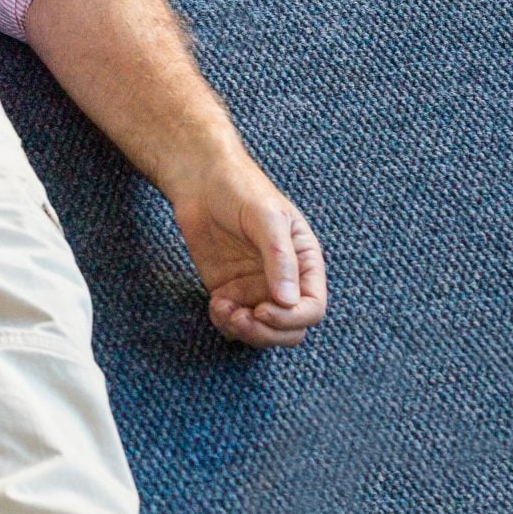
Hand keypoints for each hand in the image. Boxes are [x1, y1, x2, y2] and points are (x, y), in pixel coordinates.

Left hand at [171, 160, 328, 348]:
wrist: (201, 181)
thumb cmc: (241, 190)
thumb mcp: (266, 217)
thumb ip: (280, 258)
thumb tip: (288, 302)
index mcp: (305, 263)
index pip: (312, 308)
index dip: (291, 318)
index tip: (263, 309)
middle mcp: (284, 281)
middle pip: (290, 330)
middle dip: (267, 332)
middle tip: (240, 317)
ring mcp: (256, 288)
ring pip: (262, 332)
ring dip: (244, 331)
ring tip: (222, 309)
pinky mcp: (230, 292)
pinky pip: (234, 323)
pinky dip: (225, 324)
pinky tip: (215, 304)